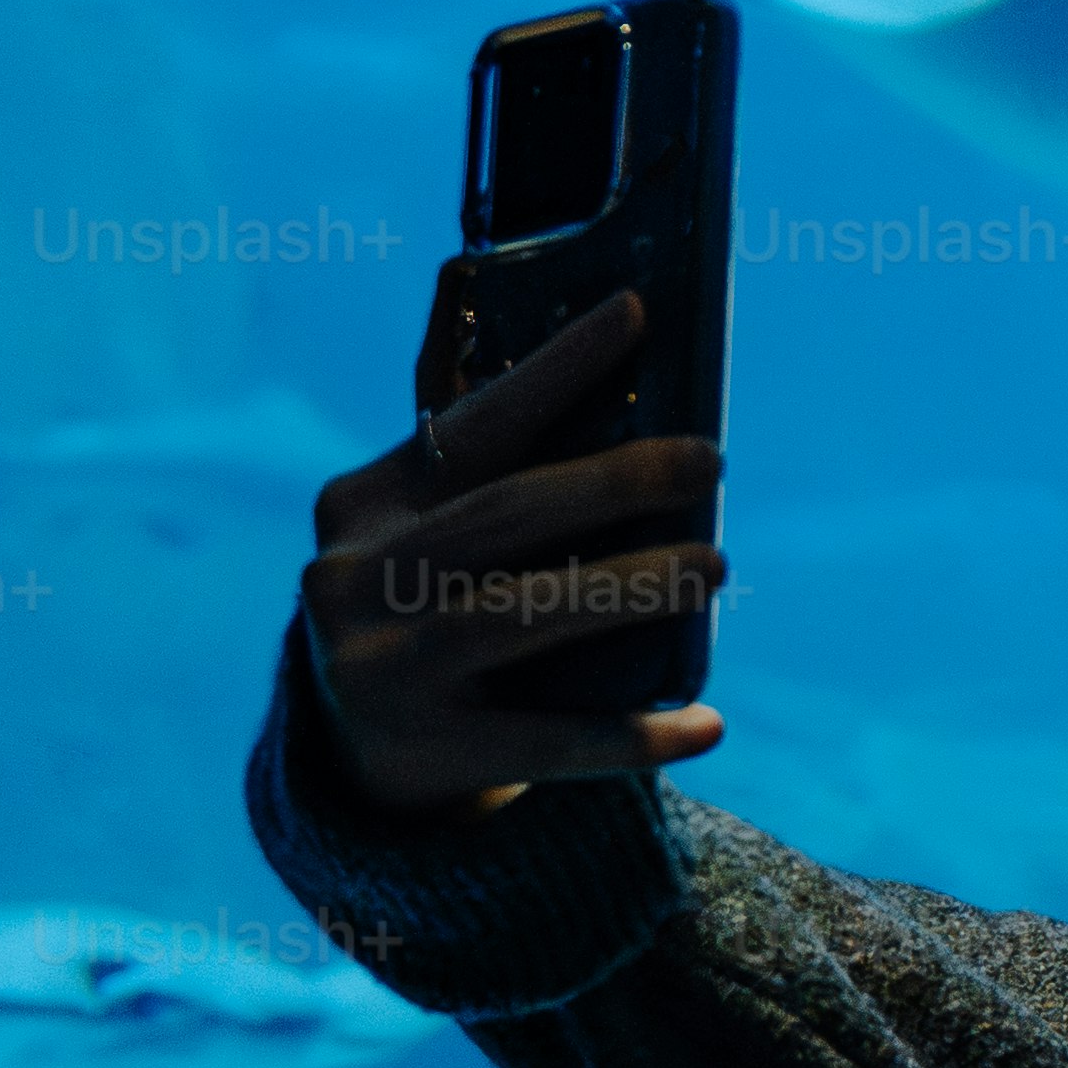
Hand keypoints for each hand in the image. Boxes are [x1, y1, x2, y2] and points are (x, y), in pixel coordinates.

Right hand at [296, 288, 727, 815]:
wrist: (353, 756)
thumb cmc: (429, 606)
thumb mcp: (429, 531)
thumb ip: (495, 467)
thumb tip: (634, 383)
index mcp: (363, 503)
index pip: (472, 423)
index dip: (557, 367)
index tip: (637, 311)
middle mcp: (353, 577)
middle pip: (503, 515)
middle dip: (615, 482)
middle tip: (709, 462)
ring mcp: (380, 668)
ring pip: (517, 615)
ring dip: (628, 587)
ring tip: (714, 567)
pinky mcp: (420, 751)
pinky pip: (544, 740)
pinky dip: (631, 734)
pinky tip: (707, 724)